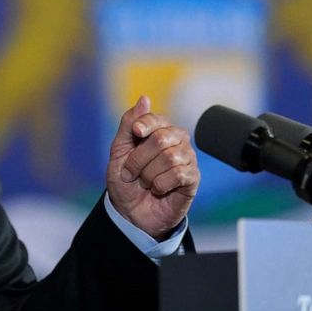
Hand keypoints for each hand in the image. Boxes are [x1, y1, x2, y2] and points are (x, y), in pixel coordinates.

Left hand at [106, 96, 199, 239]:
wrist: (130, 212)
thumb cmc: (126, 180)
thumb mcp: (119, 151)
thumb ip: (128, 124)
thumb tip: (144, 98)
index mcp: (158, 130)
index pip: (155, 118)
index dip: (144, 125)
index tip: (136, 133)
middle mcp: (176, 140)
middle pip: (161, 138)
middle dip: (139, 159)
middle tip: (131, 173)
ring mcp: (187, 158)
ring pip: (169, 158)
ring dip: (148, 175)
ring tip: (145, 183)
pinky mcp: (193, 178)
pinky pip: (178, 174)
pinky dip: (160, 185)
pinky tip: (158, 189)